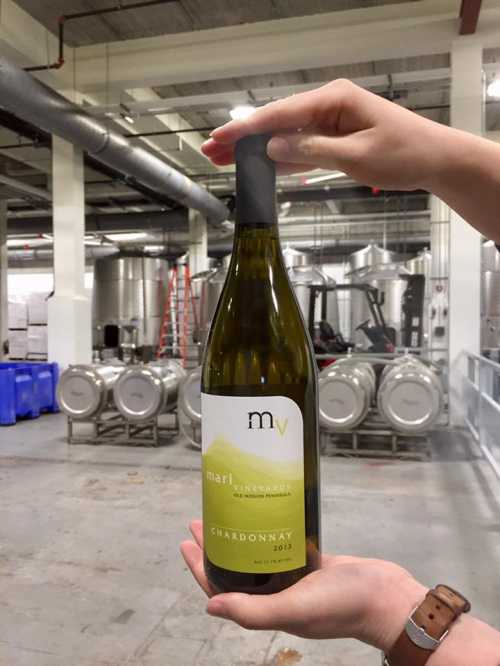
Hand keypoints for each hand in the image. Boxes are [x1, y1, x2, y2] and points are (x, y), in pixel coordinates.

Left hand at [180, 520, 426, 652]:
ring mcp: (294, 577)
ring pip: (256, 555)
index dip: (200, 567)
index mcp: (266, 607)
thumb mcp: (293, 609)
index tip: (186, 542)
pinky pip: (282, 545)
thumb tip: (209, 607)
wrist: (383, 597)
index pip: (221, 587)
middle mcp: (276, 593)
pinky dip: (269, 532)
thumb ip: (252, 610)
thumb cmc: (340, 605)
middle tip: (202, 519)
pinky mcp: (311, 562)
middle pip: (235, 567)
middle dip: (216, 546)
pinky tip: (264, 515)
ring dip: (240, 536)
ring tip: (228, 513)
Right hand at [201, 79, 450, 191]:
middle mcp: (326, 106)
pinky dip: (279, 159)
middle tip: (210, 151)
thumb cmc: (402, 153)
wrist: (434, 160)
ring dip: (255, 150)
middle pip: (276, 122)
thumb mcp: (356, 154)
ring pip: (284, 137)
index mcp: (332, 99)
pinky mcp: (333, 140)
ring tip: (222, 160)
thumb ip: (312, 150)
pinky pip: (300, 149)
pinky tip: (256, 166)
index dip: (248, 129)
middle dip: (243, 138)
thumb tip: (272, 148)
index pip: (281, 113)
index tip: (220, 139)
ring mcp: (329, 123)